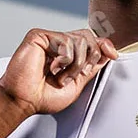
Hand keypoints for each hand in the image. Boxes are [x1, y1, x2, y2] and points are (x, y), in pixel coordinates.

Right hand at [0, 28, 117, 116]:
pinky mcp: (39, 36)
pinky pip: (66, 41)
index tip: (113, 54)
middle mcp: (58, 45)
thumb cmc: (42, 97)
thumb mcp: (77, 84)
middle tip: (78, 74)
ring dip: (76, 64)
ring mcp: (49, 39)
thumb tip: (107, 54)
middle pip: (89, 36)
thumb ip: (91, 67)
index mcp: (67, 54)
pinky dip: (64, 59)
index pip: (90, 40)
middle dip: (90, 57)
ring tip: (61, 76)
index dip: (104, 45)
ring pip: (80, 39)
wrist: (24, 101)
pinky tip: (52, 68)